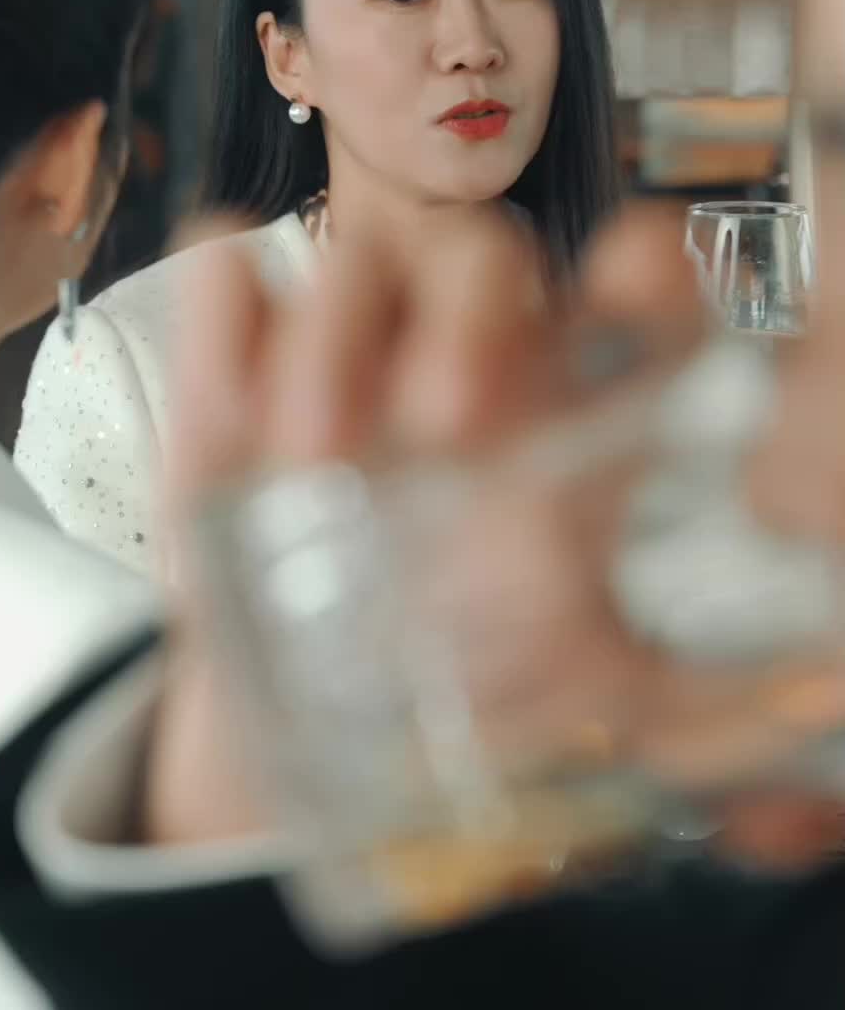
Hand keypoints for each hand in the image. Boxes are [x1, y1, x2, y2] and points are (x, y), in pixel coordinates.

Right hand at [149, 203, 844, 886]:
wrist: (298, 744)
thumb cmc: (470, 702)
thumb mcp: (601, 712)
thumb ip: (709, 717)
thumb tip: (818, 755)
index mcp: (568, 418)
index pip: (628, 290)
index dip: (642, 268)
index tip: (635, 292)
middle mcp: (461, 366)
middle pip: (480, 254)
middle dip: (469, 318)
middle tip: (445, 425)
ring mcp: (345, 361)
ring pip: (355, 254)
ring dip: (333, 336)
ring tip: (316, 458)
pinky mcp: (232, 378)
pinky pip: (225, 277)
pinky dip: (227, 322)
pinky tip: (237, 420)